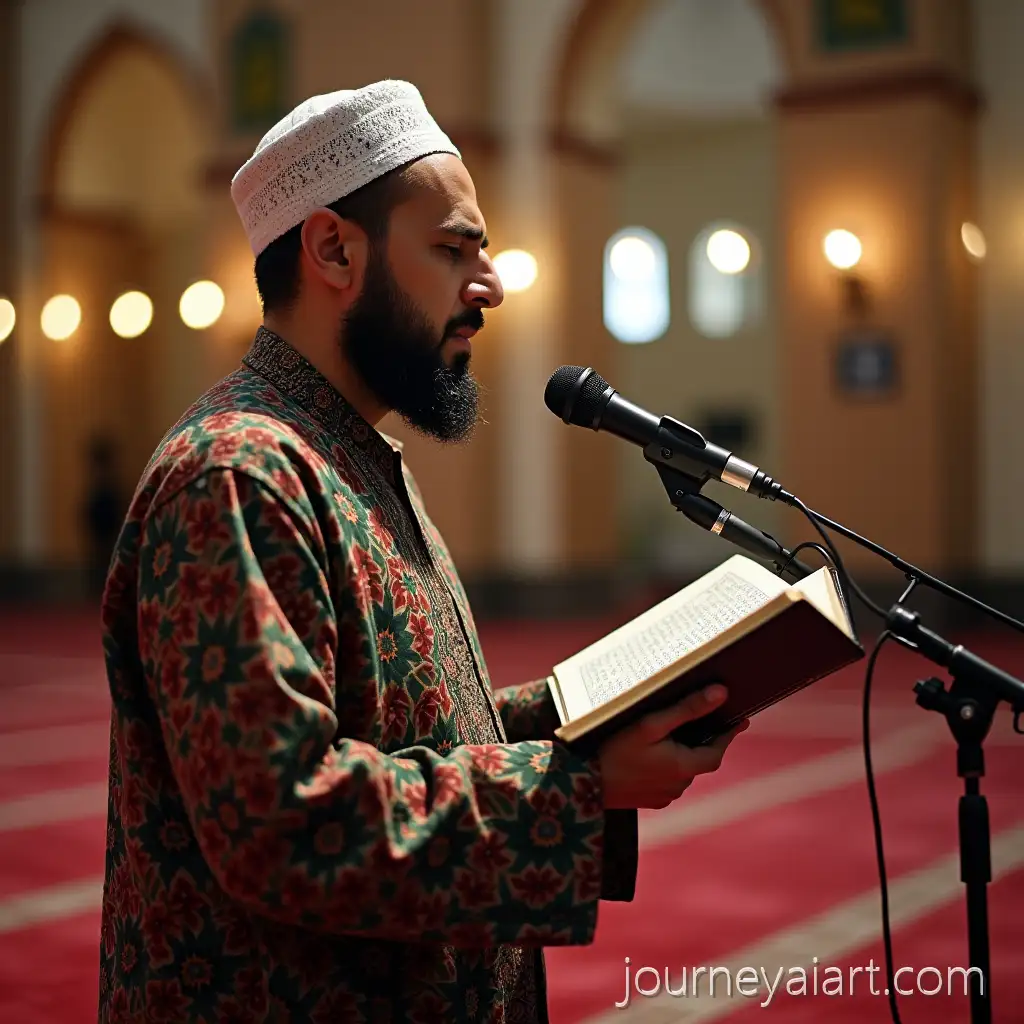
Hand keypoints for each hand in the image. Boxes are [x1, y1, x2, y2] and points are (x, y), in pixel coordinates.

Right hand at [597, 684, 747, 809]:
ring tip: (674, 732)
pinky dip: (667, 766)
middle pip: (699, 760)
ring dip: (683, 753)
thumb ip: (687, 709)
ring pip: (683, 771)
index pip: (717, 751)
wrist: (581, 782)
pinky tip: (652, 752)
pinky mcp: (648, 800)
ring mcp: (662, 795)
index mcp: (683, 767)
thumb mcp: (651, 724)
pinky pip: (667, 780)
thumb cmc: (614, 749)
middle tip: (705, 719)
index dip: (728, 735)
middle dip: (703, 741)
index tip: (739, 719)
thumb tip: (721, 694)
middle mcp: (678, 786)